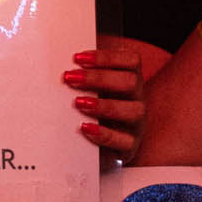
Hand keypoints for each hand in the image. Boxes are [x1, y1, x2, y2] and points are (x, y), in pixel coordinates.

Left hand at [67, 37, 145, 157]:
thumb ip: (85, 71)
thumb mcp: (93, 87)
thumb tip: (64, 56)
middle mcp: (137, 98)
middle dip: (100, 78)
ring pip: (133, 111)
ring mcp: (136, 122)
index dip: (107, 57)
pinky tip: (85, 128)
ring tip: (78, 102)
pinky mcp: (130, 145)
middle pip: (131, 82)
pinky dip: (104, 134)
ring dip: (105, 105)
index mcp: (131, 79)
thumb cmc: (98, 107)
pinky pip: (125, 141)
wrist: (107, 144)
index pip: (131, 61)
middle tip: (71, 78)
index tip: (78, 58)